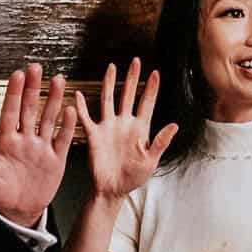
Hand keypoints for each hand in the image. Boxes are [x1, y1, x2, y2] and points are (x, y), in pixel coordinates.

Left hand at [0, 63, 74, 225]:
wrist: (18, 212)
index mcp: (5, 142)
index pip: (9, 113)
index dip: (13, 94)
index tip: (17, 76)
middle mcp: (24, 140)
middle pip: (29, 109)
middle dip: (33, 88)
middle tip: (36, 68)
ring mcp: (41, 148)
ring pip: (48, 118)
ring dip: (53, 100)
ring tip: (58, 80)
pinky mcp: (56, 159)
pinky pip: (63, 139)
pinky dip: (67, 125)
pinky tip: (70, 110)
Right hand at [73, 58, 177, 200]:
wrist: (112, 189)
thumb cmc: (133, 177)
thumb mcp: (151, 160)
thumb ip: (161, 142)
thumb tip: (174, 125)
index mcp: (140, 129)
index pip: (147, 103)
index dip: (151, 88)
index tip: (155, 73)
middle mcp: (124, 124)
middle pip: (128, 95)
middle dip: (132, 78)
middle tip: (135, 61)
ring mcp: (108, 127)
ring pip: (108, 99)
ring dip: (110, 83)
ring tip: (112, 67)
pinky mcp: (94, 135)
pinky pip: (86, 117)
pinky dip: (81, 106)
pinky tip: (78, 94)